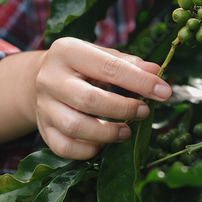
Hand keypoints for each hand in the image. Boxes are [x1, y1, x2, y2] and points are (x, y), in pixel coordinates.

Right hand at [33, 38, 170, 159]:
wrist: (38, 80)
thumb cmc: (80, 67)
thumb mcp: (100, 55)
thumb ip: (128, 63)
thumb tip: (156, 72)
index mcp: (67, 51)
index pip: (108, 67)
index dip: (139, 81)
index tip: (164, 91)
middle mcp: (50, 78)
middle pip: (89, 100)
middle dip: (123, 109)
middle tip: (144, 112)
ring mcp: (44, 106)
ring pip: (76, 127)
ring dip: (108, 133)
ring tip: (127, 131)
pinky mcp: (43, 129)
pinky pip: (65, 148)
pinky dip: (88, 150)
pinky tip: (103, 145)